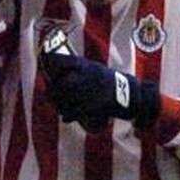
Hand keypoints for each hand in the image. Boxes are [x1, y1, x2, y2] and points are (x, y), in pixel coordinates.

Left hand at [41, 52, 159, 129]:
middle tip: (50, 95)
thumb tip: (63, 77)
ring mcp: (89, 91)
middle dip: (52, 91)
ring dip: (58, 104)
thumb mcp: (96, 70)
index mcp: (86, 66)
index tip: (49, 71)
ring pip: (65, 99)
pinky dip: (68, 116)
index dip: (52, 65)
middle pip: (60, 84)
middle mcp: (85, 77)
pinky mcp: (93, 105)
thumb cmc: (112, 83)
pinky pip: (74, 112)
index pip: (63, 61)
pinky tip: (66, 117)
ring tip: (58, 107)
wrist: (131, 94)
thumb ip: (82, 72)